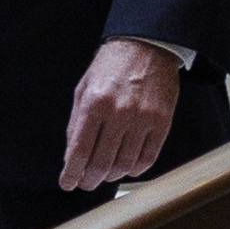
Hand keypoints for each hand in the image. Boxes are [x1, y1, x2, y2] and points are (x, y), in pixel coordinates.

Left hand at [61, 38, 180, 191]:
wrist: (146, 45)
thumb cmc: (111, 66)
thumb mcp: (84, 88)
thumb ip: (76, 122)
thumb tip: (71, 155)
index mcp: (94, 103)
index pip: (79, 149)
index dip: (71, 173)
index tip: (67, 183)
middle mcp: (118, 113)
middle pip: (102, 163)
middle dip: (90, 179)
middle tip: (85, 183)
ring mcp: (142, 118)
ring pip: (125, 164)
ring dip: (112, 176)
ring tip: (105, 175)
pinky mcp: (162, 122)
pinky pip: (148, 157)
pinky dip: (135, 169)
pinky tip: (127, 168)